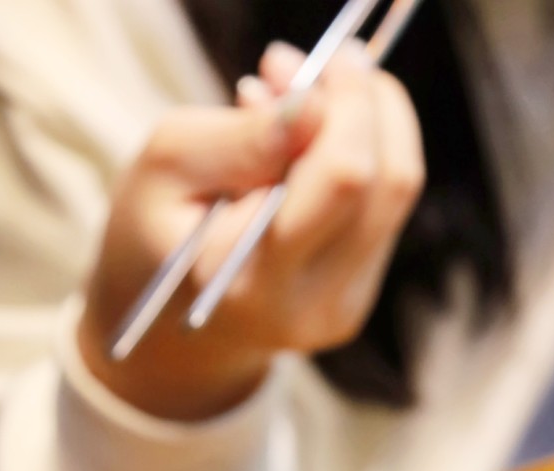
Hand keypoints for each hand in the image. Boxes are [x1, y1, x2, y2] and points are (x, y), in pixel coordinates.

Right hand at [78, 43, 424, 421]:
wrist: (167, 327)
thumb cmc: (156, 233)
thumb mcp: (168, 166)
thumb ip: (243, 137)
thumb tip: (318, 103)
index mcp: (254, 280)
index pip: (343, 179)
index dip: (349, 102)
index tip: (325, 58)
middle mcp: (311, 304)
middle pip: (388, 182)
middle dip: (365, 104)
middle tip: (314, 68)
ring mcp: (342, 309)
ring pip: (397, 191)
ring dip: (365, 125)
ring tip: (298, 102)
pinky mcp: (358, 299)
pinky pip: (385, 210)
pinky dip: (359, 159)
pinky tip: (306, 152)